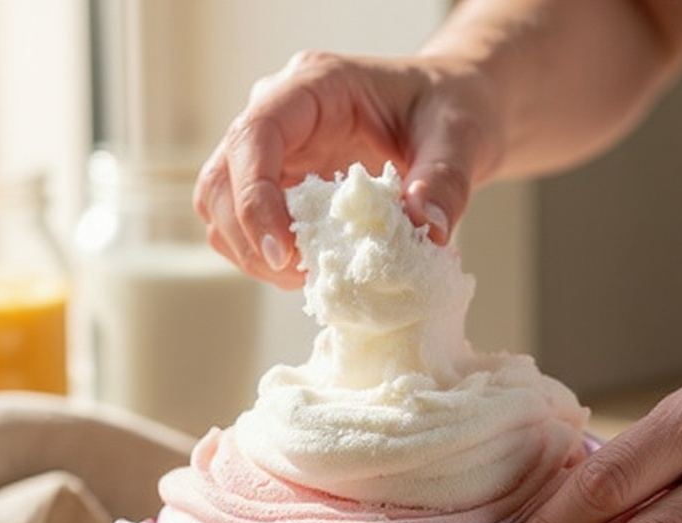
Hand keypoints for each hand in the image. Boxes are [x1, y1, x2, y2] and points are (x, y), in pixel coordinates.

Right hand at [192, 49, 500, 287]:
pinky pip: (247, 229)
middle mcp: (280, 115)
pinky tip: (311, 270)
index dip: (254, 198)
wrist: (451, 117)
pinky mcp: (280, 187)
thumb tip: (427, 231)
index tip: (284, 253)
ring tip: (309, 277)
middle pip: (221, 180)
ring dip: (253, 255)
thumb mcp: (460, 139)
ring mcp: (274, 153)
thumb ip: (444, 182)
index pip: (254, 137)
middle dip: (249, 238)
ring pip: (222, 210)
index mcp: (315, 87)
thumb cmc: (451, 111)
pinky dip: (268, 260)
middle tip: (303, 276)